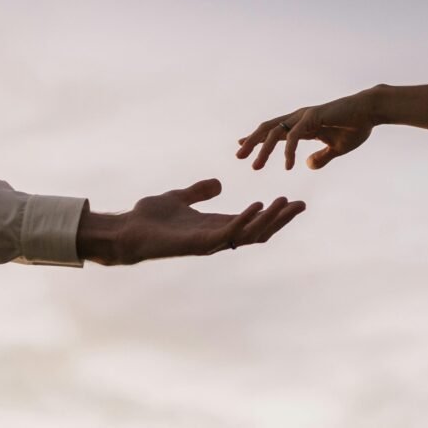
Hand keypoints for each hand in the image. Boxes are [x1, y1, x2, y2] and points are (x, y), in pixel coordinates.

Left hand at [77, 179, 305, 264]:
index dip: (273, 213)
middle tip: (301, 205)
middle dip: (280, 219)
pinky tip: (258, 205)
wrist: (126, 231)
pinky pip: (228, 232)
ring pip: (248, 233)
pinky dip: (245, 219)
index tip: (293, 201)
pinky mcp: (198, 243)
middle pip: (258, 231)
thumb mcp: (180, 198)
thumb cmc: (148, 219)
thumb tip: (219, 184)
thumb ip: (199, 191)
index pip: (252, 222)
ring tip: (285, 202)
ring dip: (269, 219)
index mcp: (215, 226)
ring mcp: (209, 242)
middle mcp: (216, 236)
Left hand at [236, 89, 377, 169]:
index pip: (273, 132)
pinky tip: (287, 165)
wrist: (371, 112)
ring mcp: (304, 116)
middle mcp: (299, 119)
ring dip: (262, 148)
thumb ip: (322, 157)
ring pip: (275, 131)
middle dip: (251, 142)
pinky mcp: (313, 117)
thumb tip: (308, 165)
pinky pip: (294, 135)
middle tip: (239, 156)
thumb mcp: (336, 149)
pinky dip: (288, 151)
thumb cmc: (355, 127)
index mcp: (302, 125)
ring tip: (255, 165)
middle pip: (267, 129)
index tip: (241, 148)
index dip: (257, 140)